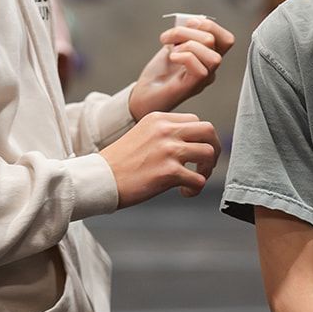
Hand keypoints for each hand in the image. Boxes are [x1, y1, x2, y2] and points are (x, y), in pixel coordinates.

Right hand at [99, 111, 221, 205]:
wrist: (99, 179)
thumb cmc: (118, 163)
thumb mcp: (142, 135)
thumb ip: (164, 134)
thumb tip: (190, 145)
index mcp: (158, 119)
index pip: (195, 121)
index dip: (200, 139)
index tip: (194, 154)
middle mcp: (166, 130)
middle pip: (208, 130)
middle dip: (213, 149)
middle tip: (205, 165)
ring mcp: (168, 150)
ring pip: (208, 153)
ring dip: (207, 170)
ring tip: (193, 180)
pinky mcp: (169, 172)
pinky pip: (199, 180)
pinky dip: (196, 189)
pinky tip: (184, 192)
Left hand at [128, 17, 236, 120]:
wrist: (144, 94)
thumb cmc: (158, 73)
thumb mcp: (173, 45)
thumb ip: (185, 35)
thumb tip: (194, 22)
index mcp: (207, 56)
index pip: (226, 39)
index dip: (209, 25)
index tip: (188, 23)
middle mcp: (210, 69)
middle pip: (216, 41)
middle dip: (189, 31)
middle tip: (168, 37)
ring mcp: (203, 80)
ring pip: (214, 57)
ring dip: (188, 45)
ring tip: (171, 50)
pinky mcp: (192, 87)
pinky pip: (201, 70)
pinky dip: (184, 57)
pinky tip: (171, 57)